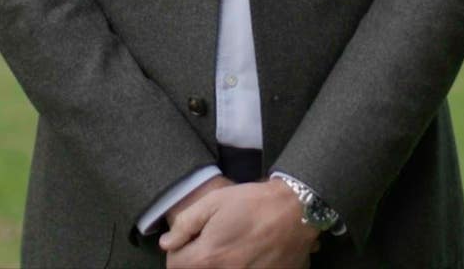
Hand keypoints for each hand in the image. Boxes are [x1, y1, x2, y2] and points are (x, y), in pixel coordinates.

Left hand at [160, 178, 320, 267]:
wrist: (296, 212)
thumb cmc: (253, 202)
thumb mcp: (215, 201)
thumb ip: (186, 223)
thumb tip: (167, 244)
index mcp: (208, 257)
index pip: (174, 266)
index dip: (177, 252)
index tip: (188, 242)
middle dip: (195, 262)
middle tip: (208, 246)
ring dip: (215, 266)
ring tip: (226, 251)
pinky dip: (238, 268)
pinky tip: (245, 257)